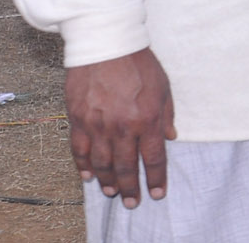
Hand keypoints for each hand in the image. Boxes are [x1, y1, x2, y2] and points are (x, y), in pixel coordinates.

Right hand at [65, 48, 175, 207]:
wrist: (107, 45)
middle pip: (126, 166)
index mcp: (147, 119)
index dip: (155, 178)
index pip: (153, 158)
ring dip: (107, 181)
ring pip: (102, 163)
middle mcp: (122, 127)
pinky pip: (80, 150)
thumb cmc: (139, 63)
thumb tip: (170, 137)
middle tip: (132, 203)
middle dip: (131, 187)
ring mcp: (98, 125)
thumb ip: (166, 114)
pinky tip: (88, 176)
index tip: (156, 194)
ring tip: (112, 193)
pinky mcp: (78, 119)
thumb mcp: (164, 86)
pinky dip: (83, 166)